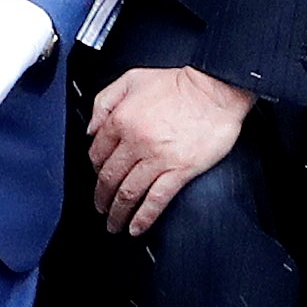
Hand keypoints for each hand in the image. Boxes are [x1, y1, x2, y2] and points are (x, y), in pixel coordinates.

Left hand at [87, 65, 252, 233]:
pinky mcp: (180, 170)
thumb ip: (104, 101)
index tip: (97, 179)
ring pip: (128, 193)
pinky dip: (143, 217)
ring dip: (117, 213)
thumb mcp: (132, 79)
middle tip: (100, 208)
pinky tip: (137, 226)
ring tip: (114, 223)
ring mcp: (157, 158)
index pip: (96, 154)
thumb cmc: (178, 83)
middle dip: (101, 198)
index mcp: (121, 120)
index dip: (94, 170)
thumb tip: (91, 128)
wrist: (215, 88)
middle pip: (108, 178)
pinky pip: (156, 199)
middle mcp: (135, 141)